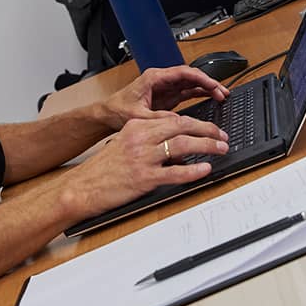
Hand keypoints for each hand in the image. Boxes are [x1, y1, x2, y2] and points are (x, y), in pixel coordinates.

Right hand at [61, 114, 228, 219]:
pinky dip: (195, 170)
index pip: (172, 119)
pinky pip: (177, 172)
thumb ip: (146, 139)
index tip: (208, 126)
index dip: (196, 122)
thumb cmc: (103, 169)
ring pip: (184, 145)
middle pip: (182, 127)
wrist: (84, 187)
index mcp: (135, 126)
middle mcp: (140, 138)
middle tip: (221, 135)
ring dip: (207, 146)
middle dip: (207, 129)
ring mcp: (143, 157)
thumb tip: (172, 142)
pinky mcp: (146, 178)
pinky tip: (205, 169)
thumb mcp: (122, 144)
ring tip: (221, 148)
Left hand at [102, 65, 228, 129]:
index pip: (182, 72)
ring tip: (222, 95)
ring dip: (207, 87)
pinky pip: (188, 91)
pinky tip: (212, 97)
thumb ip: (158, 118)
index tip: (214, 85)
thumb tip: (177, 121)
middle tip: (223, 91)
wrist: (109, 114)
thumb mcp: (138, 116)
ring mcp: (166, 87)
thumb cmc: (119, 110)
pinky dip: (201, 93)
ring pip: (191, 83)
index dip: (201, 77)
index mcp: (153, 78)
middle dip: (208, 82)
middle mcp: (161, 80)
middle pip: (190, 76)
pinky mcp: (168, 96)